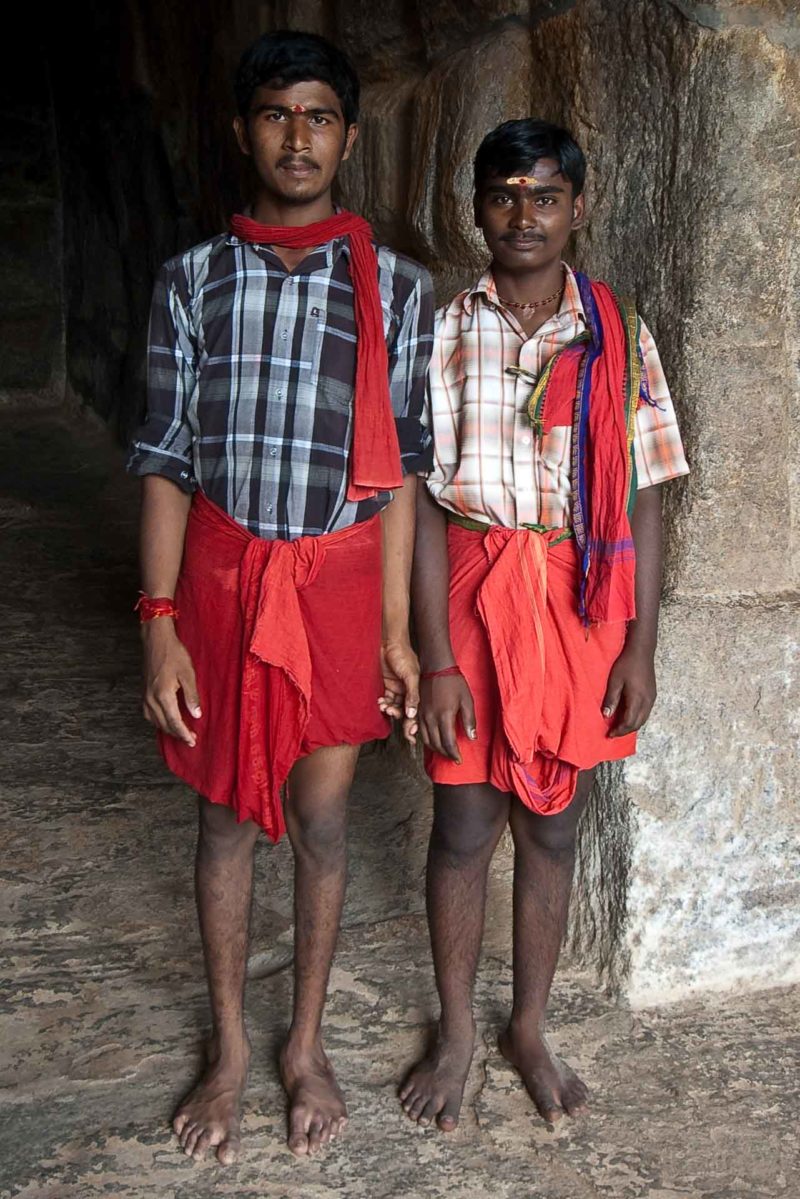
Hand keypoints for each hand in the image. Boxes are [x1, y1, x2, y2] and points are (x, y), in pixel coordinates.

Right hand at [141, 620, 201, 746]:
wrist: (156, 640)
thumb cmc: (174, 654)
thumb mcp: (188, 674)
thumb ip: (192, 696)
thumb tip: (197, 715)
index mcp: (163, 695)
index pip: (174, 722)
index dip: (184, 734)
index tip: (192, 741)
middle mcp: (151, 699)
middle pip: (164, 724)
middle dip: (177, 734)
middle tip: (190, 739)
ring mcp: (145, 696)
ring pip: (155, 721)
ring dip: (168, 729)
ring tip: (181, 732)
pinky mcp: (144, 692)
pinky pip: (149, 714)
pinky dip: (158, 721)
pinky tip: (166, 720)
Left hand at [379, 638, 419, 744]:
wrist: (389, 643)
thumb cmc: (403, 655)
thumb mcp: (411, 675)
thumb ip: (412, 695)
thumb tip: (412, 714)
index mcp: (418, 689)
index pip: (417, 710)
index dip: (413, 723)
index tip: (410, 734)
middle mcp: (408, 691)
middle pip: (405, 711)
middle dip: (400, 718)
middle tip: (394, 719)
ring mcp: (397, 689)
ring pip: (394, 706)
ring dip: (390, 710)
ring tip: (385, 707)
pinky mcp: (387, 686)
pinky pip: (386, 700)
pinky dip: (383, 703)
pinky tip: (380, 702)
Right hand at [419, 672, 476, 762]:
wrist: (436, 667)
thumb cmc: (454, 682)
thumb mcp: (467, 700)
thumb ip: (469, 720)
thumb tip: (471, 738)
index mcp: (444, 716)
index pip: (448, 743)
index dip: (454, 754)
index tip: (459, 760)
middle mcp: (431, 718)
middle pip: (436, 744)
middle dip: (445, 754)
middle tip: (453, 757)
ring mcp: (422, 715)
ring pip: (426, 740)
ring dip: (436, 749)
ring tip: (445, 752)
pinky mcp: (417, 711)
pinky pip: (420, 731)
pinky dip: (427, 740)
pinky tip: (433, 741)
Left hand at [602, 644, 655, 737]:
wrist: (642, 651)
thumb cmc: (626, 664)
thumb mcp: (614, 681)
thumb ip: (611, 699)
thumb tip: (606, 716)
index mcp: (637, 699)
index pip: (629, 722)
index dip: (619, 730)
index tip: (609, 734)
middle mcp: (647, 701)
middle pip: (638, 724)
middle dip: (625, 730)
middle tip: (613, 732)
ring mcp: (652, 698)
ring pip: (643, 719)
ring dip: (632, 725)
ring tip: (620, 727)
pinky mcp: (653, 694)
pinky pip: (646, 712)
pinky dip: (637, 718)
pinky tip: (629, 716)